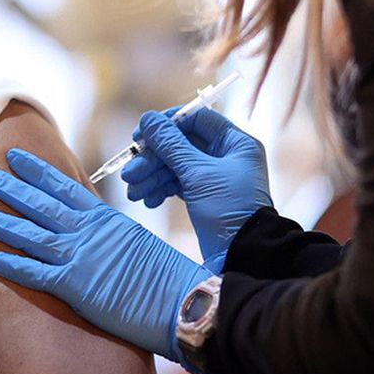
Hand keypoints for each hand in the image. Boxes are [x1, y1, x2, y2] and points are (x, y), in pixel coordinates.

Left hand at [0, 149, 210, 358]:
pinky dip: (15, 266)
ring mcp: (81, 257)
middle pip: (41, 204)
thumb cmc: (166, 277)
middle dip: (11, 188)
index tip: (15, 157)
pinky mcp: (77, 286)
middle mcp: (89, 231)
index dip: (36, 171)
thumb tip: (96, 229)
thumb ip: (110, 233)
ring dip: (3, 222)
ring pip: (32, 233)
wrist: (183, 300)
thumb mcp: (136, 241)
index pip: (64, 186)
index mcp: (104, 218)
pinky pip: (38, 273)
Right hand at [121, 107, 271, 271]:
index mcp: (234, 143)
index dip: (167, 124)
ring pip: (175, 166)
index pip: (196, 119)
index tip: (140, 134)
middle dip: (153, 158)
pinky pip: (177, 184)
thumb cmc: (229, 209)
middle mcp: (226, 156)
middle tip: (130, 173)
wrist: (243, 255)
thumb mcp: (197, 174)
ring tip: (133, 192)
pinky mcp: (204, 196)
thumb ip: (171, 145)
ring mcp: (214, 177)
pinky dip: (161, 190)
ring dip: (152, 176)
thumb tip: (148, 119)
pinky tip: (147, 200)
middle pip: (180, 145)